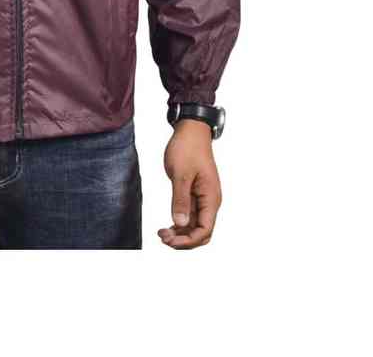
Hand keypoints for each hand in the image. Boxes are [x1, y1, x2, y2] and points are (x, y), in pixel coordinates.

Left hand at [159, 119, 221, 248]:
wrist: (191, 130)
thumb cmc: (188, 148)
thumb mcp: (181, 174)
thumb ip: (180, 199)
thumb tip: (180, 224)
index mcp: (211, 198)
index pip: (205, 230)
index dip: (188, 241)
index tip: (169, 240)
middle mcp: (210, 202)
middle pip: (202, 233)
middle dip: (184, 241)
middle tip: (163, 237)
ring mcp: (203, 199)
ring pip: (195, 226)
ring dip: (180, 234)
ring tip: (161, 233)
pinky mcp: (195, 194)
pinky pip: (191, 216)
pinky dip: (180, 224)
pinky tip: (167, 225)